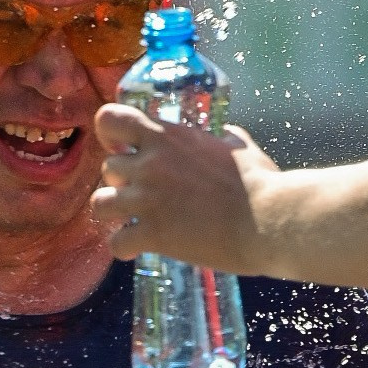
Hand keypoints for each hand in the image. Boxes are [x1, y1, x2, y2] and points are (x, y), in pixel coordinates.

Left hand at [91, 106, 280, 268]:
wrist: (267, 220)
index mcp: (168, 137)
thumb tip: (225, 137)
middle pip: (107, 168)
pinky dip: (124, 247)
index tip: (124, 146)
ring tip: (132, 220)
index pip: (110, 119)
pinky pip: (116, 243)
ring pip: (100, 203)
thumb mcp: (239, 146)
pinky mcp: (152, 235)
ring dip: (115, 212)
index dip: (111, 134)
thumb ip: (222, 138)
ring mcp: (147, 200)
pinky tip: (138, 248)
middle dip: (122, 181)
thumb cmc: (259, 182)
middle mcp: (150, 165)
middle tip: (142, 193)